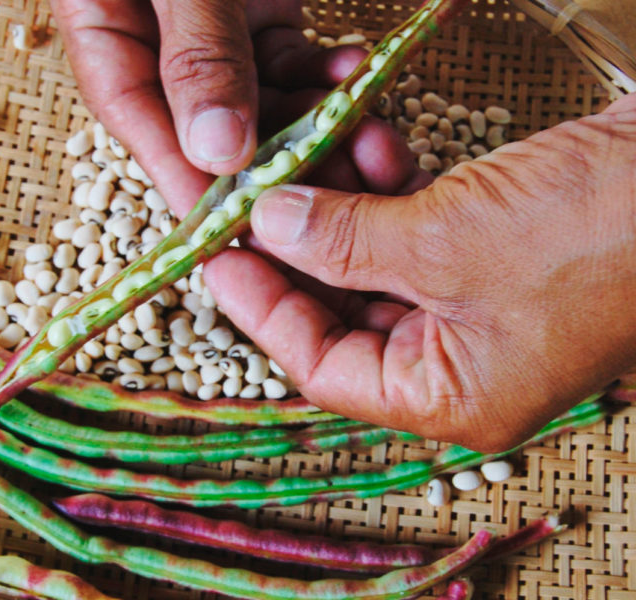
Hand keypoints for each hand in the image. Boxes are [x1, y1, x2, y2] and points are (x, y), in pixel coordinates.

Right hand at [50, 0, 370, 214]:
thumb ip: (196, 50)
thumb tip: (216, 149)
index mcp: (108, 41)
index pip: (148, 135)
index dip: (193, 191)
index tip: (240, 233)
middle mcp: (159, 51)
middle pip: (214, 134)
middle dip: (275, 164)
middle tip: (330, 187)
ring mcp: (211, 38)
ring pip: (264, 109)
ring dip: (316, 123)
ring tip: (364, 124)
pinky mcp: (255, 16)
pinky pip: (292, 67)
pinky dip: (328, 76)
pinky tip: (360, 70)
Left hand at [204, 93, 635, 451]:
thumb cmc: (602, 228)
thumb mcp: (448, 240)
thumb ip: (346, 239)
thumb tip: (268, 223)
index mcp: (452, 396)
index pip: (324, 366)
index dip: (263, 310)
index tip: (216, 258)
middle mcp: (461, 361)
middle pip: (342, 311)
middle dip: (295, 250)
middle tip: (247, 200)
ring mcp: (477, 305)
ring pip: (374, 263)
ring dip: (340, 209)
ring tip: (309, 154)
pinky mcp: (491, 252)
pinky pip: (414, 230)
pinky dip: (388, 191)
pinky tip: (368, 144)